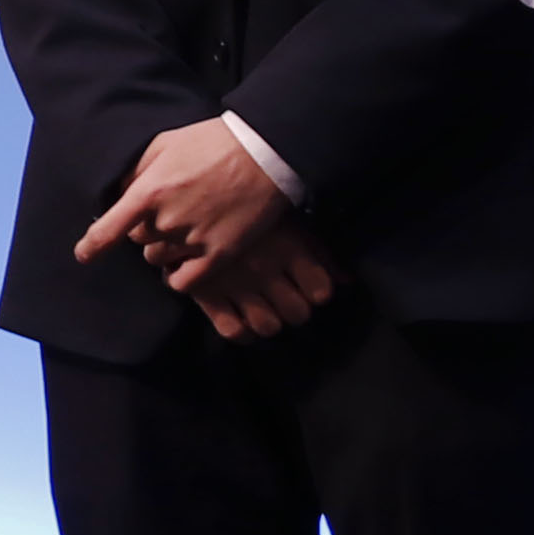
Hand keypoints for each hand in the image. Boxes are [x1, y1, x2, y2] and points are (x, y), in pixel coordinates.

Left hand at [75, 116, 290, 294]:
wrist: (264, 153)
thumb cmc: (212, 143)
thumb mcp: (164, 144)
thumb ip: (135, 170)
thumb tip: (117, 192)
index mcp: (150, 190)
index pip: (110, 228)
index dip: (93, 245)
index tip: (84, 255)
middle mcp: (168, 219)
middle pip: (138, 240)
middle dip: (145, 229)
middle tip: (166, 213)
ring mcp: (194, 240)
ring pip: (158, 259)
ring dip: (163, 249)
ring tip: (182, 231)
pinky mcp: (219, 255)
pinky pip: (184, 282)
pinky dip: (179, 276)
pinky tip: (185, 264)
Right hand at [189, 220, 335, 344]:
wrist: (186, 202)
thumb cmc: (246, 208)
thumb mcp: (287, 220)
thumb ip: (320, 251)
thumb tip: (347, 281)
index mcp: (286, 246)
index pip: (321, 291)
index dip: (318, 291)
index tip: (308, 286)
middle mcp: (264, 269)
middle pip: (298, 314)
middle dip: (296, 309)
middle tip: (286, 299)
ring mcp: (234, 284)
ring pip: (269, 327)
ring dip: (271, 322)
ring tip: (264, 309)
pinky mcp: (206, 294)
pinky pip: (233, 331)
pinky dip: (243, 332)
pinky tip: (242, 318)